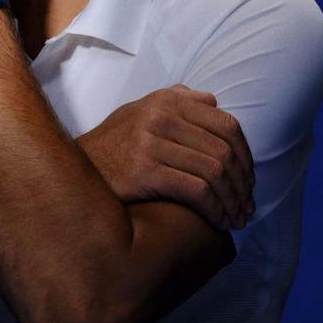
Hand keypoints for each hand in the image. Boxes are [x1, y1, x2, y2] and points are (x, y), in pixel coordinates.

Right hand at [77, 84, 255, 230]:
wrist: (74, 170)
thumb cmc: (113, 145)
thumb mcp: (139, 112)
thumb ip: (175, 100)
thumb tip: (213, 99)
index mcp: (166, 100)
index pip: (226, 124)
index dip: (246, 156)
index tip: (248, 180)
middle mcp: (160, 115)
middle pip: (224, 150)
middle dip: (243, 184)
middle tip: (247, 207)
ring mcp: (151, 141)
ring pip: (214, 172)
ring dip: (232, 201)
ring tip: (236, 219)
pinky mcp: (144, 170)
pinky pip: (196, 191)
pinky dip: (215, 210)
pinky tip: (218, 223)